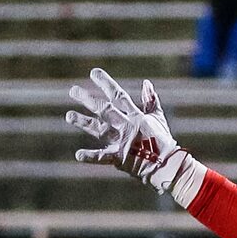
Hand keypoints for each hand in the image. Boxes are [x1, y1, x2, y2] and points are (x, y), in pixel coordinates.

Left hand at [66, 68, 200, 199]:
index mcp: (136, 116)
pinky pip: (103, 157)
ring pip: (99, 129)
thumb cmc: (162, 141)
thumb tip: (146, 82)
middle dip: (88, 99)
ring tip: (68, 116)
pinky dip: (91, 156)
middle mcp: (126, 126)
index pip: (118, 96)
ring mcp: (122, 142)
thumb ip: (151, 100)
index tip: (93, 72)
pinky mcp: (120, 158)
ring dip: (83, 122)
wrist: (167, 164)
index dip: (105, 83)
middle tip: (73, 90)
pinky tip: (78, 155)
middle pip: (104, 110)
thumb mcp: (158, 118)